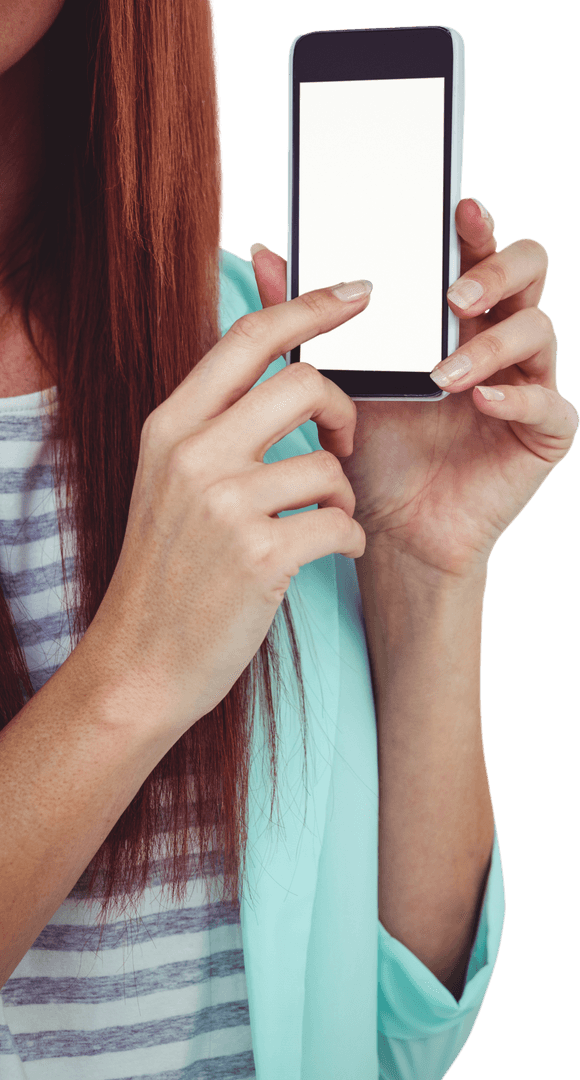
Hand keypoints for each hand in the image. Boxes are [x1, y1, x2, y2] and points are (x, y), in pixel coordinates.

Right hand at [89, 280, 368, 734]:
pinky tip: (332, 551)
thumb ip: (214, 426)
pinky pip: (342, 522)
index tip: (356, 294)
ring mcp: (225, 505)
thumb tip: (280, 376)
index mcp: (170, 426)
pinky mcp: (262, 556)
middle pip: (303, 383)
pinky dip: (350, 537)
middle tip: (344, 439)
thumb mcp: (169, 481)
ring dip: (343, 494)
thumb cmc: (167, 572)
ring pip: (329, 464)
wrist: (140, 661)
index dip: (309, 306)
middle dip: (343, 410)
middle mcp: (193, 454)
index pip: (248, 337)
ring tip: (322, 519)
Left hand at [250, 199, 578, 578]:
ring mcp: (524, 384)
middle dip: (496, 269)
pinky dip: (516, 397)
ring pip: (539, 329)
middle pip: (527, 271)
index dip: (475, 226)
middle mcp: (495, 340)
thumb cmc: (369, 452)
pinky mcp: (542, 434)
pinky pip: (548, 403)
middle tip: (453, 295)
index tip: (457, 208)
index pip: (476, 251)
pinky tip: (481, 401)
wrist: (388, 529)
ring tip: (445, 371)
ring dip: (491, 343)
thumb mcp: (334, 380)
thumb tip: (265, 254)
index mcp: (453, 318)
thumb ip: (306, 318)